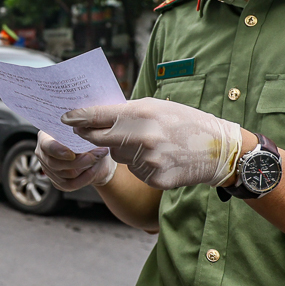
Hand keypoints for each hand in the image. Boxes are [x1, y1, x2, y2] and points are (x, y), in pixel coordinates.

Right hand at [34, 132, 116, 190]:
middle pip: (55, 163)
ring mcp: (49, 170)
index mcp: (45, 137)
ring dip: (84, 168)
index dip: (58, 151)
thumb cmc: (85, 139)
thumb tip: (85, 134)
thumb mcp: (83, 131)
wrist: (94, 155)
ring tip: (96, 159)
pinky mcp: (58, 182)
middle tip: (93, 156)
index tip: (72, 154)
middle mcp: (43, 154)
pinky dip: (84, 178)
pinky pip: (70, 184)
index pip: (46, 146)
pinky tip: (93, 170)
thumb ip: (80, 133)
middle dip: (77, 161)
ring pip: (65, 174)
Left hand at [62, 99, 242, 190]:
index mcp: (144, 113)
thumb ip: (128, 111)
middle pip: (100, 139)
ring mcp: (148, 161)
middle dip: (89, 135)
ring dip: (122, 149)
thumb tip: (96, 116)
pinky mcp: (154, 179)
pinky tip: (157, 157)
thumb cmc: (186, 122)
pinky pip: (133, 170)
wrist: (218, 150)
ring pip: (118, 155)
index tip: (66, 118)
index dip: (79, 117)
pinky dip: (138, 164)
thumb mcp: (158, 106)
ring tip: (146, 142)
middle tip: (83, 131)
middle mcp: (143, 137)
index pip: (100, 116)